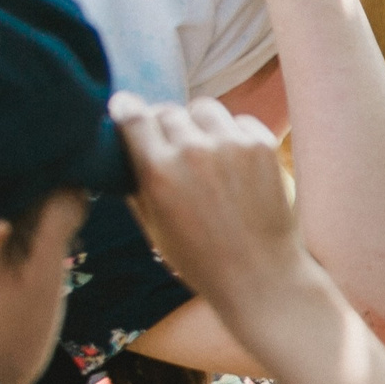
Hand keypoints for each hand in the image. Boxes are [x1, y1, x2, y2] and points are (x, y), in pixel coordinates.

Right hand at [110, 92, 310, 318]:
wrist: (260, 275)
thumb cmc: (200, 259)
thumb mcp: (152, 226)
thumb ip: (135, 182)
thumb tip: (122, 146)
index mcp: (158, 170)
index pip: (133, 115)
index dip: (127, 109)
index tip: (126, 108)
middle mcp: (193, 151)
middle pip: (167, 112)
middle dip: (164, 125)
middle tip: (172, 147)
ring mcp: (231, 145)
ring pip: (203, 109)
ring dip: (198, 124)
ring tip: (205, 151)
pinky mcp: (262, 145)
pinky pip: (239, 121)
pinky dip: (233, 134)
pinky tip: (234, 163)